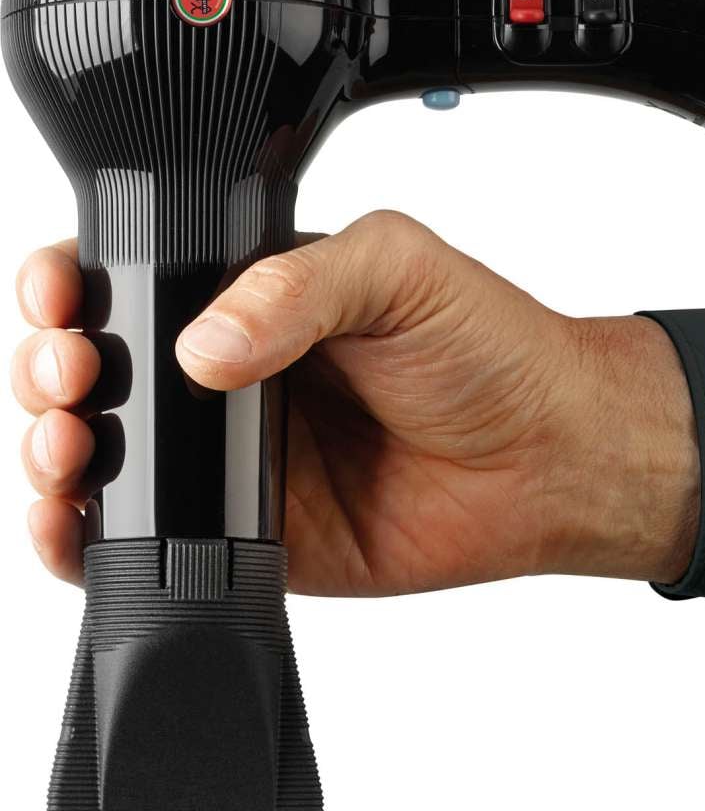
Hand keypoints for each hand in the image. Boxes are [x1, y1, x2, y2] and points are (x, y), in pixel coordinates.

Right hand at [12, 211, 698, 594]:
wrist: (547, 455)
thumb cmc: (489, 347)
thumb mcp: (398, 271)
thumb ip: (300, 286)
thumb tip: (204, 343)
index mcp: (259, 296)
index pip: (136, 280)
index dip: (77, 284)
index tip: (64, 296)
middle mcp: (235, 374)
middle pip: (99, 369)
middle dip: (52, 368)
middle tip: (74, 376)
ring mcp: (237, 457)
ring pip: (105, 456)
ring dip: (54, 451)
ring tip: (69, 446)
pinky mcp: (251, 532)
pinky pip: (145, 540)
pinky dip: (85, 539)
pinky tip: (73, 522)